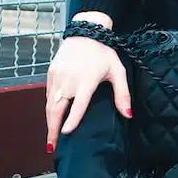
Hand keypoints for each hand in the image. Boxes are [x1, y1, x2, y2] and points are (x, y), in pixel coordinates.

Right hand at [45, 18, 131, 151]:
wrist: (86, 31)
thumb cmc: (103, 52)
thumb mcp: (117, 70)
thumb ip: (122, 93)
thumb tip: (128, 114)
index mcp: (87, 80)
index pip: (78, 103)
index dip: (72, 119)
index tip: (67, 133)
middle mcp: (69, 79)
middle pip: (57, 108)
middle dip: (53, 129)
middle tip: (51, 147)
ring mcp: (58, 76)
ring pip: (50, 103)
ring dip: (49, 121)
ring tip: (50, 137)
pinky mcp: (51, 72)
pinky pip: (48, 94)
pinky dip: (48, 107)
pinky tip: (51, 117)